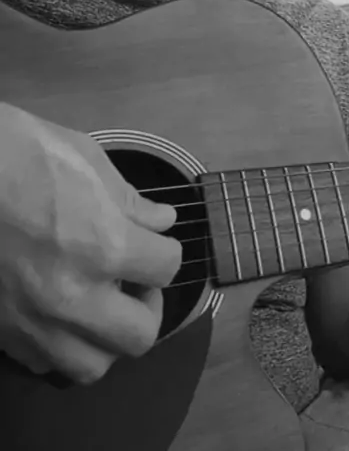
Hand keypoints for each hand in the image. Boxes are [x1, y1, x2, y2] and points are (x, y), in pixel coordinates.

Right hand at [0, 102, 181, 383]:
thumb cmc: (22, 150)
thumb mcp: (86, 158)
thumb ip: (129, 200)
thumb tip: (160, 222)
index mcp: (104, 246)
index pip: (166, 267)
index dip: (165, 251)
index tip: (154, 243)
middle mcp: (74, 296)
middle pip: (140, 334)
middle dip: (147, 306)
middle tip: (135, 281)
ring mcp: (33, 320)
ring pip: (92, 365)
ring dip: (106, 338)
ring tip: (100, 304)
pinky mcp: (2, 330)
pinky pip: (44, 363)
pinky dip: (60, 345)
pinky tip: (58, 313)